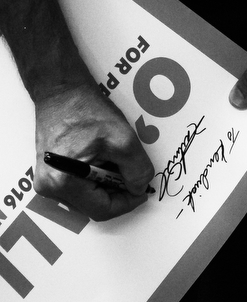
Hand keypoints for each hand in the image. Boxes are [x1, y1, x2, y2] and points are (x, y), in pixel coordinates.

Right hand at [34, 84, 153, 220]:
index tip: (143, 191)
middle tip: (130, 169)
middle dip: (117, 190)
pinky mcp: (52, 172)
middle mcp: (49, 187)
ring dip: (108, 182)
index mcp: (63, 182)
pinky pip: (81, 185)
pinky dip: (98, 176)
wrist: (61, 91)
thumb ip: (137, 170)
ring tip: (115, 158)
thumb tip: (139, 188)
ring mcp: (48, 180)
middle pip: (95, 204)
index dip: (127, 202)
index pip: (102, 210)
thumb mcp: (124, 140)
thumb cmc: (86, 111)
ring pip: (89, 195)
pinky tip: (104, 157)